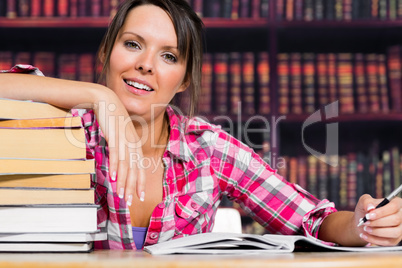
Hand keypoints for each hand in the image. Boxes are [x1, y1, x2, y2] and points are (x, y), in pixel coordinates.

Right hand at [94, 91, 145, 205]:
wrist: (106, 100)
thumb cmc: (112, 120)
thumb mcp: (120, 136)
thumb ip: (122, 149)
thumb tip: (119, 165)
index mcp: (135, 145)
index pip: (140, 168)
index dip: (139, 183)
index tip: (138, 197)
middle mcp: (133, 144)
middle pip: (134, 170)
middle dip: (132, 188)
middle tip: (128, 202)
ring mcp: (124, 139)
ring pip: (125, 165)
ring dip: (122, 181)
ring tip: (120, 195)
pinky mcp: (114, 135)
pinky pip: (115, 153)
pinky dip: (114, 166)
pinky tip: (112, 177)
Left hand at [355, 194, 401, 245]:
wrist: (362, 222)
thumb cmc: (365, 210)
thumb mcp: (363, 201)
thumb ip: (366, 201)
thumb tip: (370, 207)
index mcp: (396, 203)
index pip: (394, 206)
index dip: (381, 212)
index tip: (368, 216)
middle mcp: (401, 216)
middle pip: (395, 220)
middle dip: (377, 222)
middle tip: (365, 222)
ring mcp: (400, 228)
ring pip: (394, 232)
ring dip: (377, 232)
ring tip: (365, 229)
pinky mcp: (396, 239)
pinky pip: (389, 242)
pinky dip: (374, 240)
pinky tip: (365, 235)